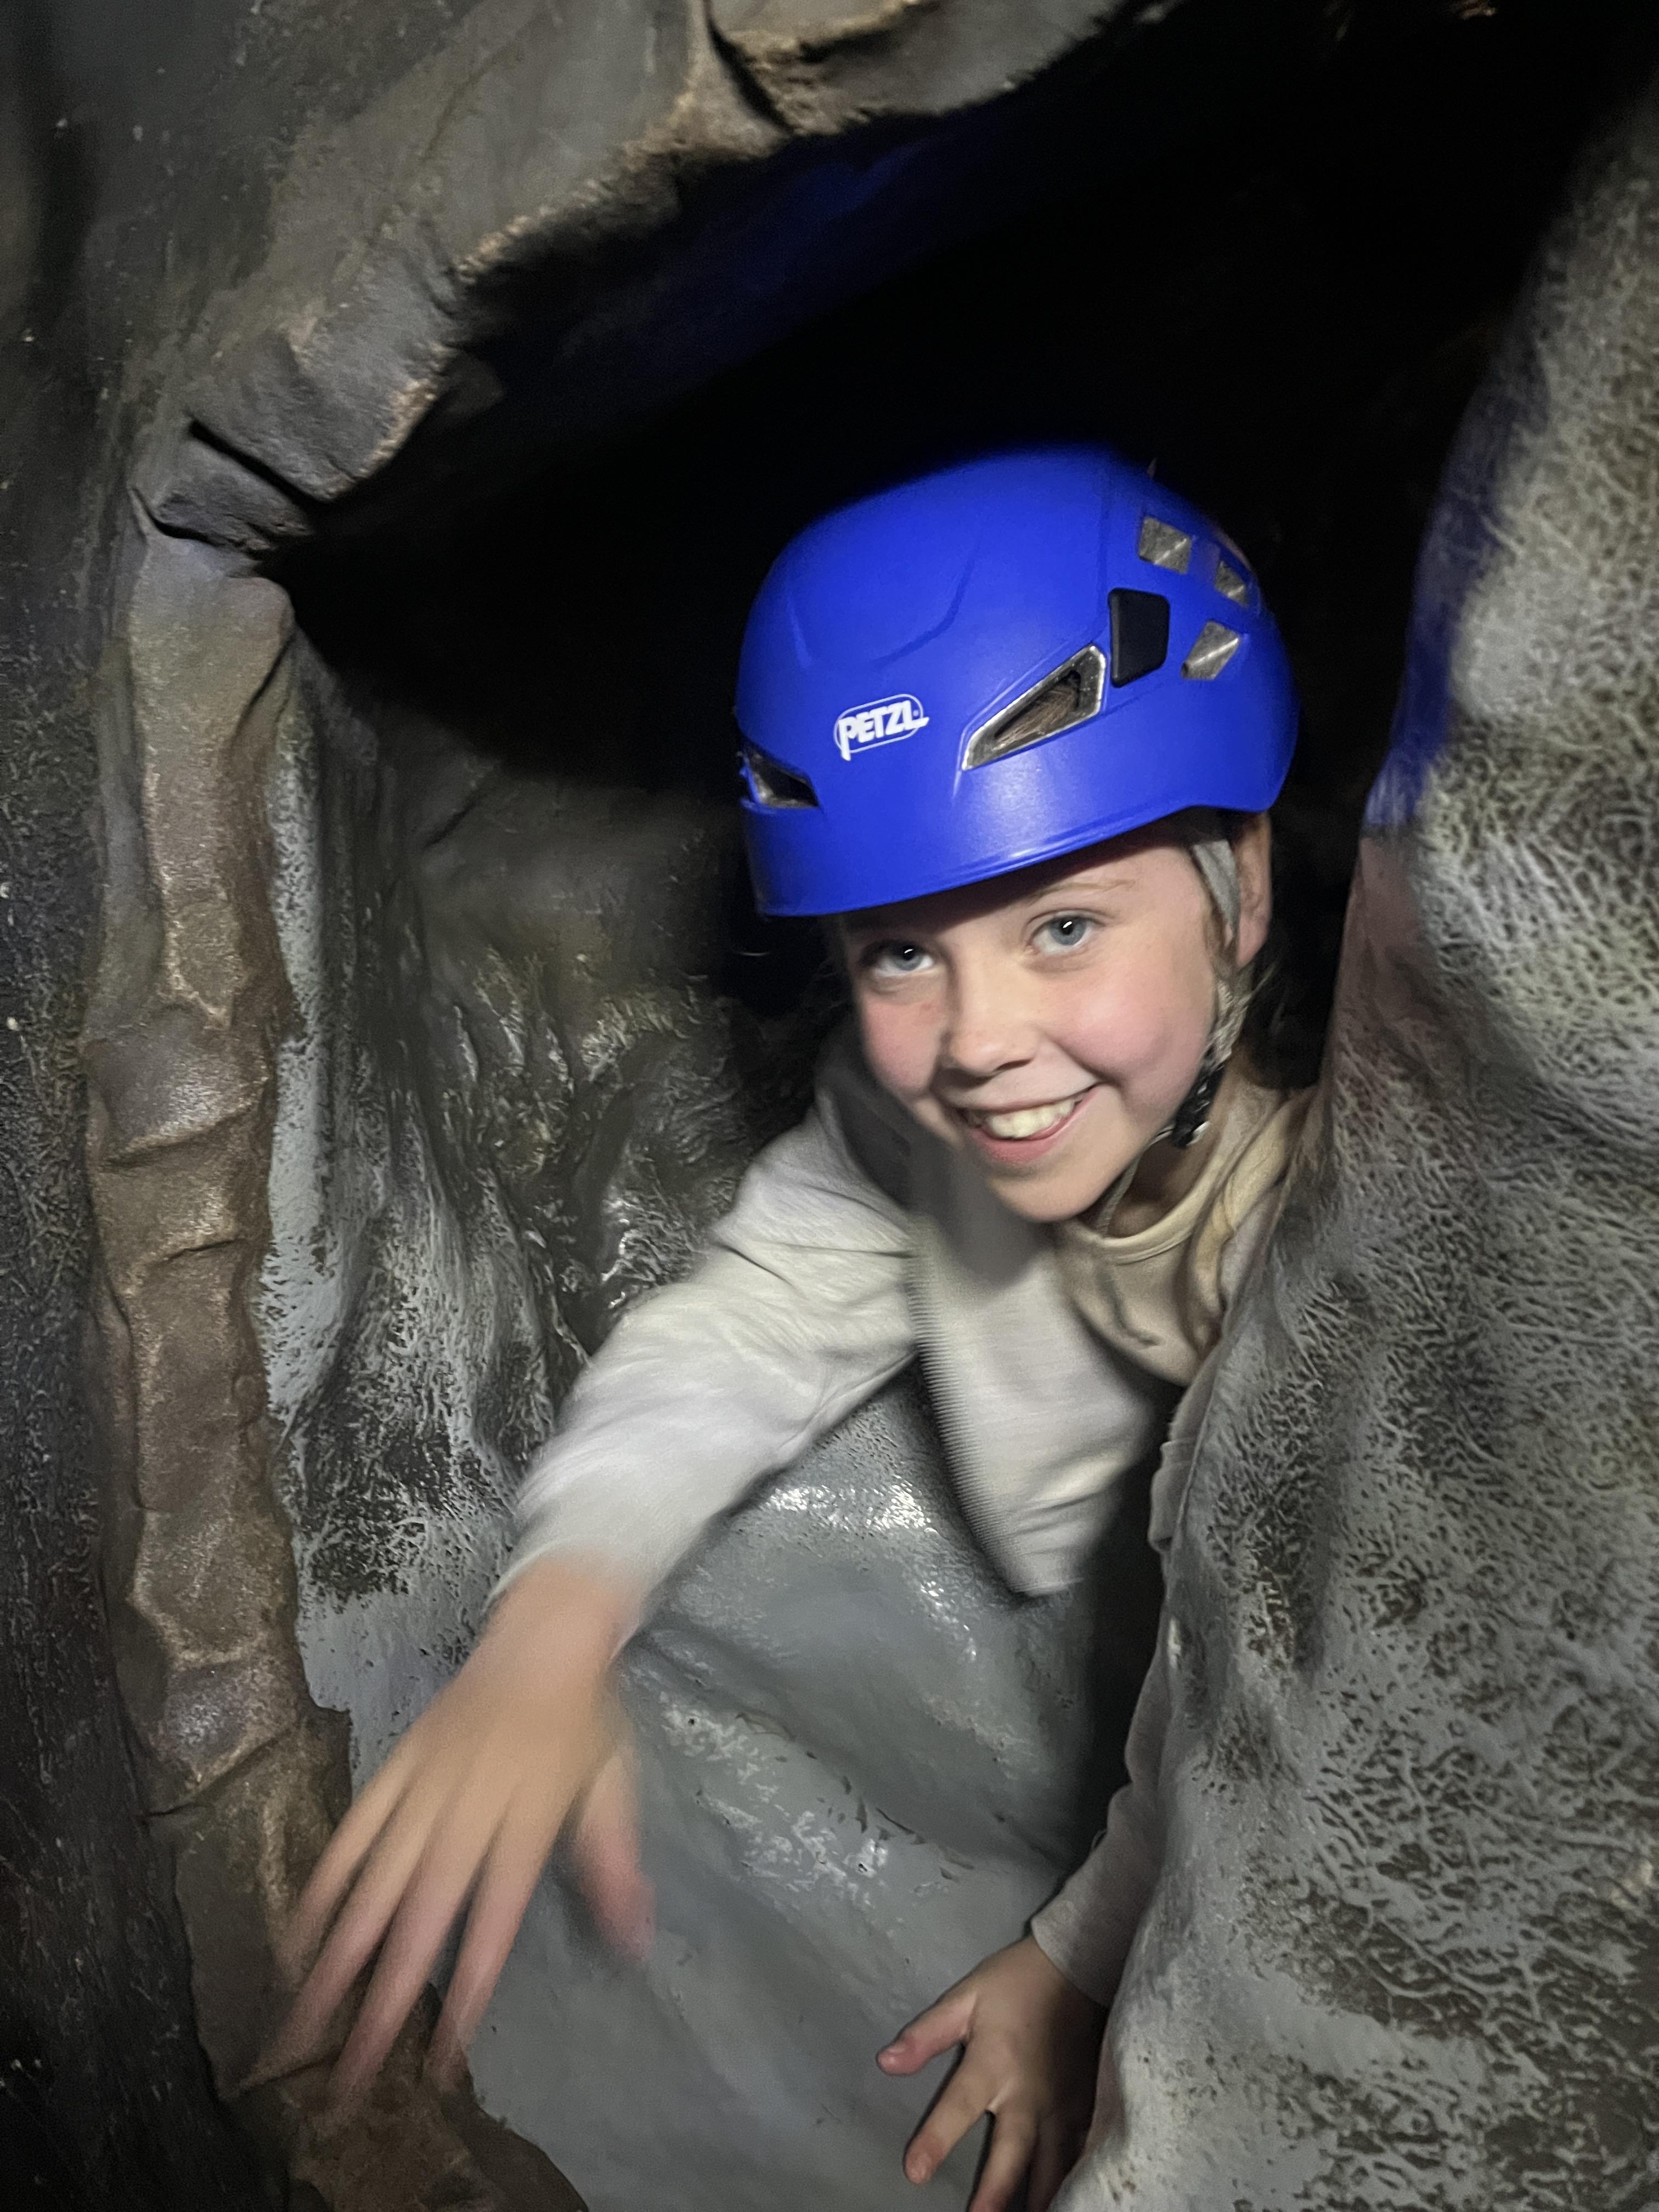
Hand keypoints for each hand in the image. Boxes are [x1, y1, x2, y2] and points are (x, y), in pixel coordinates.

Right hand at [262, 1557, 650, 2111]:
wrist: (544, 1630)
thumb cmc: (585, 1714)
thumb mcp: (614, 1784)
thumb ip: (614, 1863)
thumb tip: (634, 1938)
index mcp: (524, 1821)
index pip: (491, 1922)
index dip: (467, 1989)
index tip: (441, 2058)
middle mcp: (466, 1811)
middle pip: (417, 1916)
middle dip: (383, 1997)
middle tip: (350, 2068)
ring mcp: (424, 1788)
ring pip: (372, 1881)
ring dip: (336, 1954)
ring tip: (303, 2016)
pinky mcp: (397, 1765)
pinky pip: (352, 1830)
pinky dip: (322, 1882)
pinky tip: (297, 1934)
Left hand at [878, 1935, 1104, 2211]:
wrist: (1077, 1966)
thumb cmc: (1014, 1983)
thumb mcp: (966, 1998)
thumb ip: (927, 2034)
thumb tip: (886, 2063)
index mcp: (993, 2062)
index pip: (958, 2108)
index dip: (935, 2140)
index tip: (914, 2173)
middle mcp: (1028, 2092)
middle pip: (1011, 2152)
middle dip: (995, 2193)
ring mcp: (1061, 2104)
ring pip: (1051, 2163)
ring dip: (1039, 2197)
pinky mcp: (1085, 2105)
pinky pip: (1078, 2152)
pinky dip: (1071, 2178)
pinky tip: (1068, 2199)